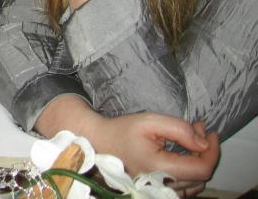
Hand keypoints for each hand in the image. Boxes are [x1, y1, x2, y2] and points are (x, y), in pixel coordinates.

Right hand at [94, 113, 219, 195]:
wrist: (101, 142)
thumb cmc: (123, 130)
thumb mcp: (150, 121)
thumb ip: (180, 129)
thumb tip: (203, 143)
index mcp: (160, 168)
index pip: (202, 168)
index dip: (213, 151)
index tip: (210, 132)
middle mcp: (162, 186)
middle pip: (201, 175)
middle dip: (204, 151)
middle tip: (197, 128)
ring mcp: (160, 191)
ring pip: (196, 183)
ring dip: (198, 161)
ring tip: (190, 140)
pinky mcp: (159, 191)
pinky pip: (186, 187)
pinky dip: (190, 171)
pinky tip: (183, 154)